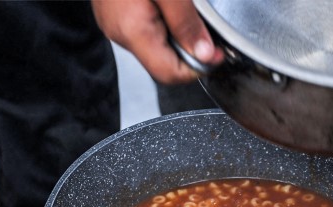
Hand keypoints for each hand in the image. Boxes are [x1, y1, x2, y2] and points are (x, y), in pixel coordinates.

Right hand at [92, 0, 223, 83]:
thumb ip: (186, 23)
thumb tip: (205, 55)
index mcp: (132, 31)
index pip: (170, 74)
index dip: (199, 68)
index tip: (218, 52)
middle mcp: (119, 33)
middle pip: (163, 63)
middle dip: (189, 51)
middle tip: (208, 31)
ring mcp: (114, 24)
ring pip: (155, 47)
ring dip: (177, 36)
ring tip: (187, 12)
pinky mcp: (114, 13)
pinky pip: (144, 30)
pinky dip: (163, 23)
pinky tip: (170, 6)